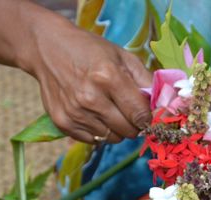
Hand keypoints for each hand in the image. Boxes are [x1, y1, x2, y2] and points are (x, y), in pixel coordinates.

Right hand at [24, 17, 152, 142]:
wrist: (46, 48)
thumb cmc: (89, 51)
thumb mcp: (122, 56)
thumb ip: (146, 81)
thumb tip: (164, 106)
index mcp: (108, 77)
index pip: (141, 115)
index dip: (148, 117)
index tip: (147, 113)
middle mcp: (90, 98)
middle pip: (129, 131)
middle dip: (134, 124)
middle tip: (129, 111)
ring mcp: (75, 113)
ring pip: (113, 138)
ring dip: (117, 128)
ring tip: (109, 109)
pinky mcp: (63, 123)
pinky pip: (94, 140)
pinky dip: (99, 131)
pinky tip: (93, 114)